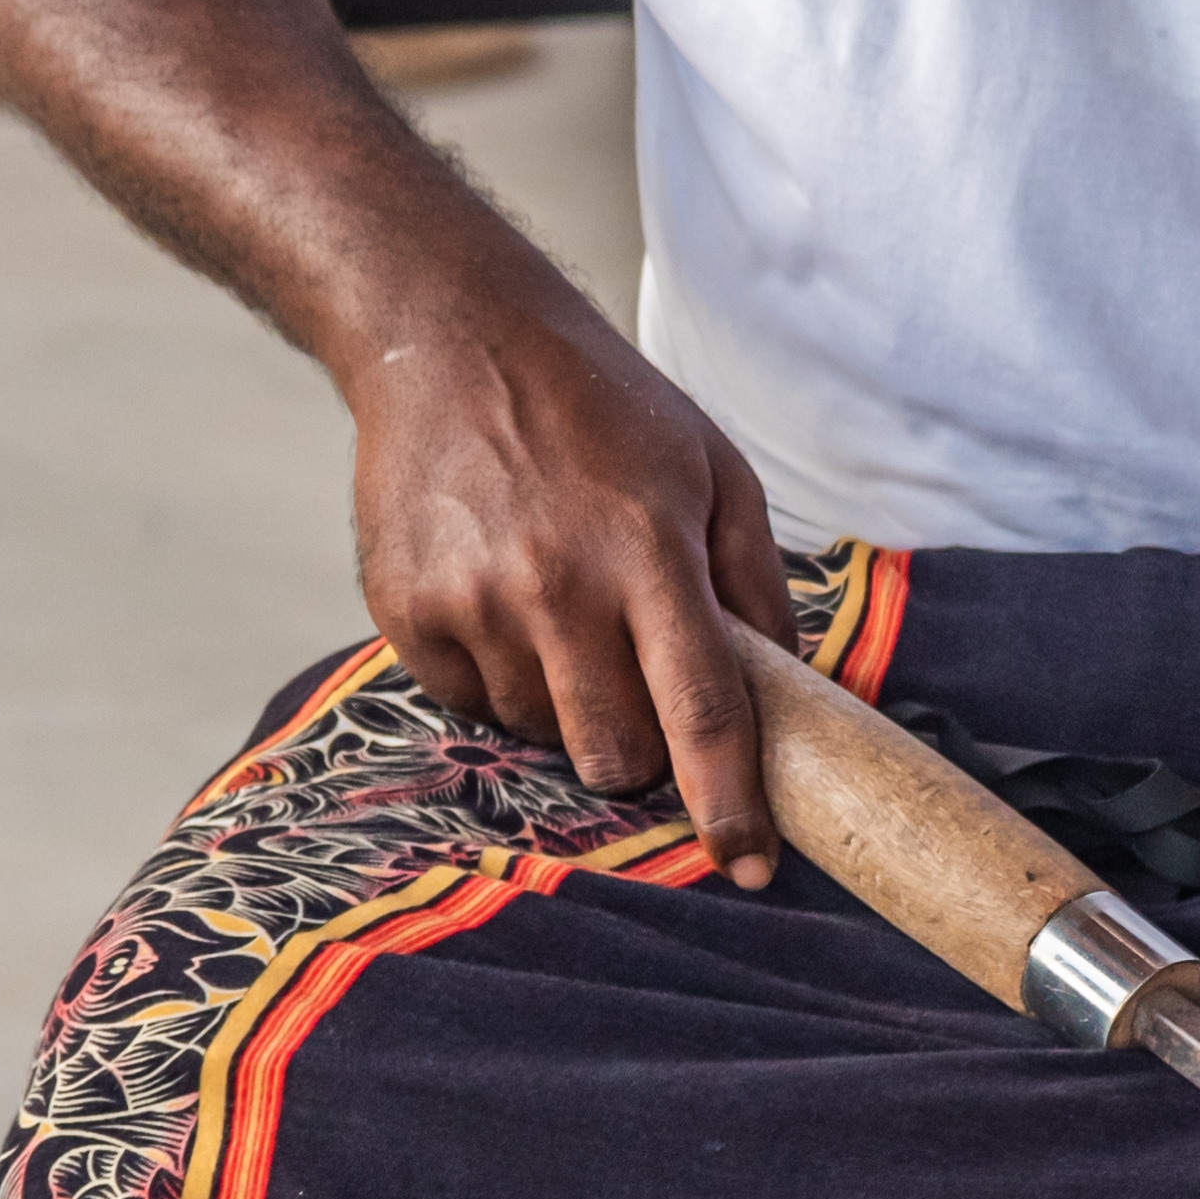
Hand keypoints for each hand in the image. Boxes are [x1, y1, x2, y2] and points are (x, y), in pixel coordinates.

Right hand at [344, 297, 800, 883]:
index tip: (748, 865)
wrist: (446, 333)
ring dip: (569, 706)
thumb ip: (757, 583)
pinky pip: (471, 703)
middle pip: (615, 754)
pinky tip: (504, 600)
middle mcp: (557, 585)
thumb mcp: (712, 468)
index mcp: (648, 551)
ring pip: (543, 734)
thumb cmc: (600, 406)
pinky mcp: (406, 609)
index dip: (729, 803)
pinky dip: (501, 678)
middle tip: (641, 686)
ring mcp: (473, 600)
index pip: (703, 712)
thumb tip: (793, 691)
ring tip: (564, 612)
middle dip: (642, 753)